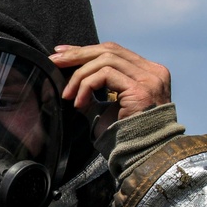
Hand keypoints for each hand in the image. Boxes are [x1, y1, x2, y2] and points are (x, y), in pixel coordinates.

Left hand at [50, 42, 171, 136]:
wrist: (141, 156)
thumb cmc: (124, 137)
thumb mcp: (105, 109)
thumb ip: (92, 93)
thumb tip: (70, 83)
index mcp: (147, 73)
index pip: (113, 52)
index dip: (85, 50)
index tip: (61, 54)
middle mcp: (153, 71)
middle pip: (109, 50)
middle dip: (78, 54)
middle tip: (54, 62)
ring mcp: (149, 78)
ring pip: (105, 60)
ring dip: (80, 75)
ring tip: (67, 94)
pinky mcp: (141, 89)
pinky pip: (106, 74)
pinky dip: (87, 86)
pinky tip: (79, 103)